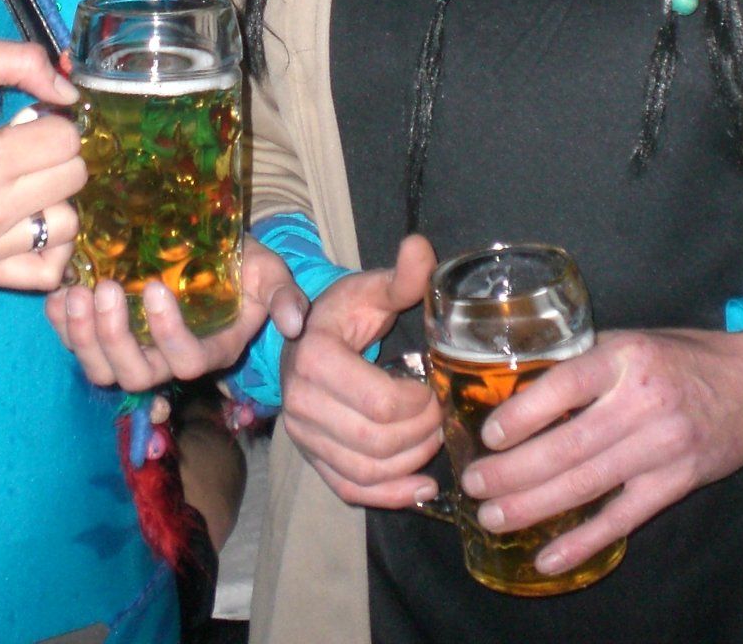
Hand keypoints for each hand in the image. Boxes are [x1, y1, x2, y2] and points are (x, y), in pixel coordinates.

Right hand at [0, 38, 83, 291]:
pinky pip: (50, 269)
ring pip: (69, 224)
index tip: (31, 125)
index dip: (55, 123)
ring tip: (28, 186)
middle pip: (74, 178)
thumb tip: (70, 95)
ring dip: (56, 200)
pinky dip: (51, 245)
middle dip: (59, 158)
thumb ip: (21, 59)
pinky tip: (32, 220)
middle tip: (29, 154)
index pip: (66, 139)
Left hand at [44, 235, 307, 388]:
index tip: (156, 288)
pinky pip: (75, 345)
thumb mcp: (269, 272)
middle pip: (136, 374)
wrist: (215, 254)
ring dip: (82, 336)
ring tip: (77, 293)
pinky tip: (57, 295)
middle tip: (106, 289)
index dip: (167, 334)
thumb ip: (283, 294)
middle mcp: (168, 360)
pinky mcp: (106, 334)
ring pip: (102, 369)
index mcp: (210, 350)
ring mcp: (134, 349)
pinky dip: (61, 326)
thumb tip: (296, 321)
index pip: (186, 360)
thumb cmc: (243, 265)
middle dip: (115, 336)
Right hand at [280, 234, 442, 508]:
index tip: (437, 388)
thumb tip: (420, 247)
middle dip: (421, 434)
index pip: (379, 402)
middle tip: (442, 415)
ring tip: (434, 440)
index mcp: (316, 357)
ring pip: (366, 471)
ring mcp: (302, 435)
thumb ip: (402, 277)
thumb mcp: (373, 290)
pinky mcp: (311, 457)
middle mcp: (300, 402)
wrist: (308, 338)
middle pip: (376, 442)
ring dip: (411, 462)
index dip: (420, 403)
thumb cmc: (345, 312)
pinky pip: (350, 489)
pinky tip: (422, 485)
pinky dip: (389, 495)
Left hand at [460, 327, 742, 576]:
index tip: (489, 435)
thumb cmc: (679, 357)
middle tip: (474, 484)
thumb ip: (581, 362)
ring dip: (533, 506)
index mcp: (625, 358)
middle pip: (568, 445)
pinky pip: (622, 519)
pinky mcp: (676, 484)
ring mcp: (661, 448)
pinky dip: (583, 541)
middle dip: (513, 471)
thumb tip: (517, 386)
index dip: (523, 414)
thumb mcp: (628, 341)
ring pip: (587, 484)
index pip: (565, 387)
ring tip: (492, 517)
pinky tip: (548, 557)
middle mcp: (642, 403)